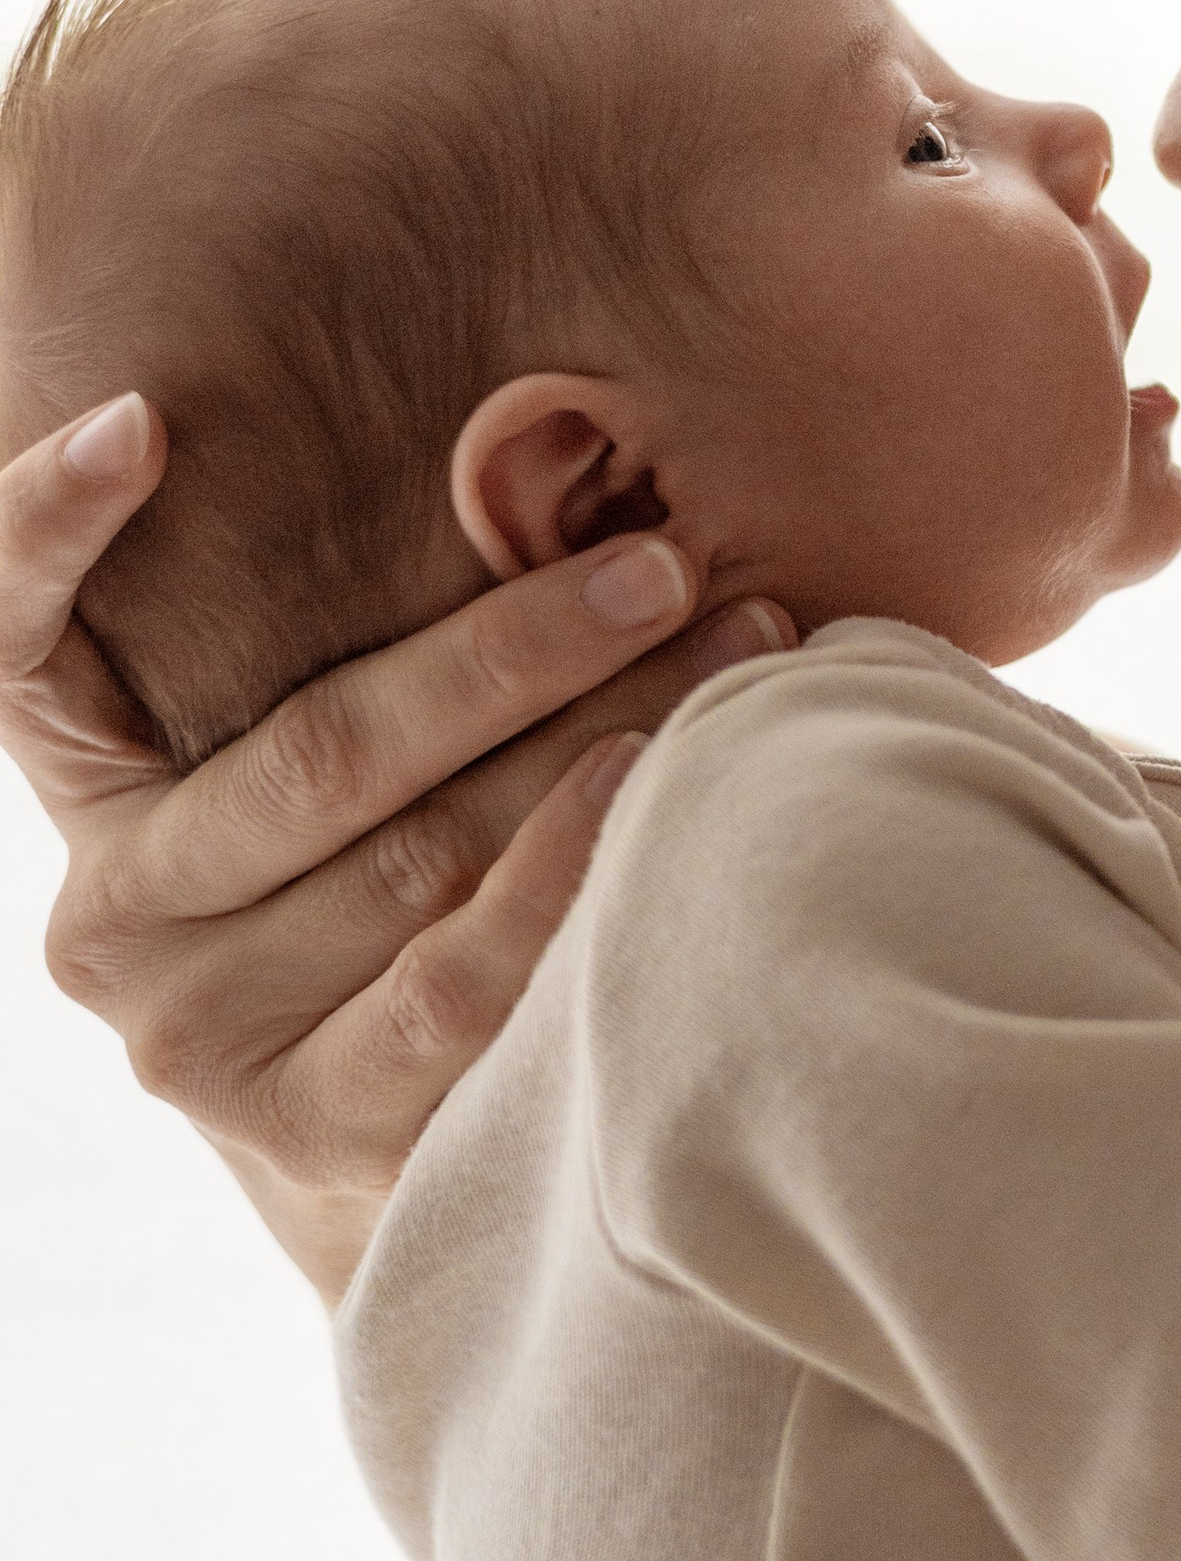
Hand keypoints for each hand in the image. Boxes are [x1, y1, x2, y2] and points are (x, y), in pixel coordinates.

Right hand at [0, 392, 794, 1295]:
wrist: (389, 1138)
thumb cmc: (367, 888)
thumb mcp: (302, 759)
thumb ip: (316, 632)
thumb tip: (461, 451)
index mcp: (90, 787)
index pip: (13, 637)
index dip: (46, 525)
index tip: (143, 422)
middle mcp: (110, 916)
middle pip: (323, 749)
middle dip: (520, 642)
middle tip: (668, 559)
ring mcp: (199, 1035)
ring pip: (414, 854)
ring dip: (593, 736)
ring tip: (729, 650)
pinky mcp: (304, 1128)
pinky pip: (453, 985)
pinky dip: (562, 874)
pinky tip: (649, 786)